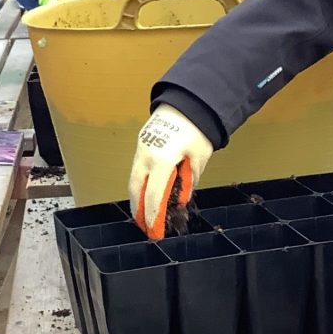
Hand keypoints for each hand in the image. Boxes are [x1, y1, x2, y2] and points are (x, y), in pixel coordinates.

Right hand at [128, 104, 212, 240]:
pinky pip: (137, 167)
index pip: (153, 195)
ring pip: (134, 177)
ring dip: (136, 196)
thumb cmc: (196, 129)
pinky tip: (145, 191)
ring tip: (142, 213)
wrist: (187, 102)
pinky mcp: (142, 142)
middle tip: (143, 226)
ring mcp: (141, 147)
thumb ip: (188, 181)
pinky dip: (140, 181)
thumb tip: (182, 198)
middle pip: (136, 188)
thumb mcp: (198, 159)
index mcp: (163, 160)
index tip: (153, 231)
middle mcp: (147, 154)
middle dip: (137, 209)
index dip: (152, 216)